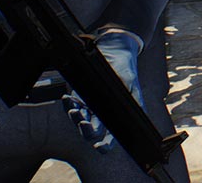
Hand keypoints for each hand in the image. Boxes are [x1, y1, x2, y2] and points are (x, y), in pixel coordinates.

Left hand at [62, 28, 143, 152]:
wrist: (116, 54)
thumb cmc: (127, 73)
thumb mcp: (134, 90)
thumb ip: (134, 106)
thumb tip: (134, 121)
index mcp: (115, 117)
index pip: (110, 137)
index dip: (105, 145)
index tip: (99, 147)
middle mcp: (100, 115)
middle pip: (90, 132)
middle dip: (85, 131)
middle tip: (84, 124)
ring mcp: (89, 106)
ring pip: (79, 120)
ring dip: (75, 118)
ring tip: (74, 111)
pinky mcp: (79, 95)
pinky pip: (71, 105)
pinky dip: (67, 104)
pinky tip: (68, 99)